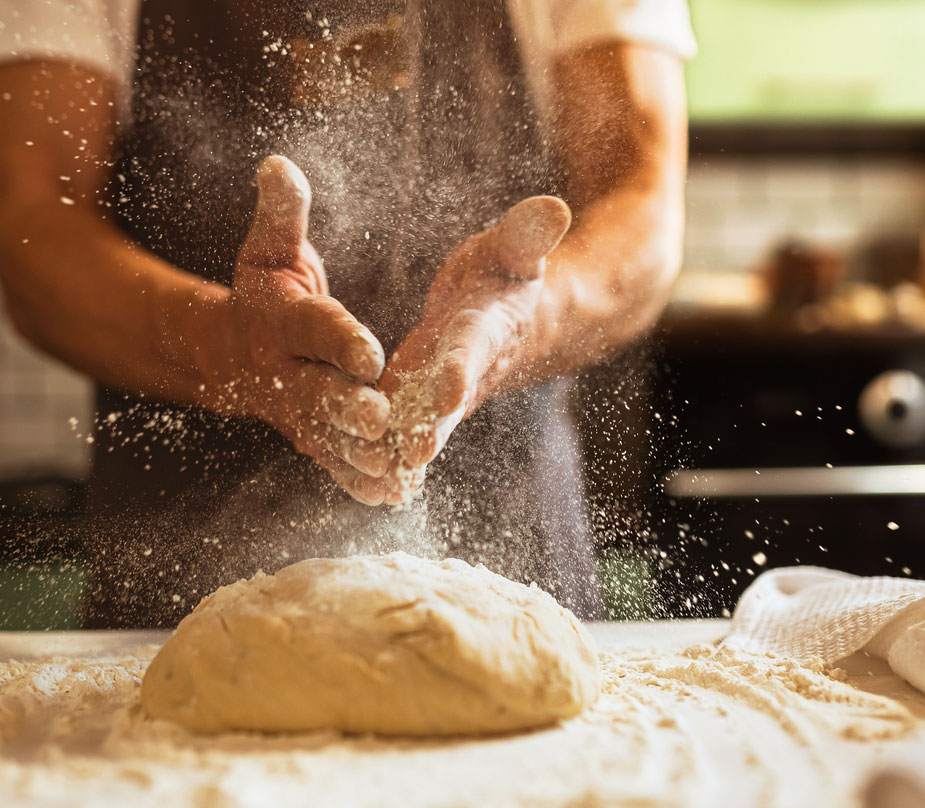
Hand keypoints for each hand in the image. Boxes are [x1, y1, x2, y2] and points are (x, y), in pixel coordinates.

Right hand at [203, 156, 393, 503]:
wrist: (230, 352)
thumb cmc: (264, 290)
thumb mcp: (270, 248)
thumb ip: (282, 213)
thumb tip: (277, 163)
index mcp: (283, 321)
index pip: (314, 328)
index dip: (340, 339)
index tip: (370, 351)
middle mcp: (286, 371)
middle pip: (318, 391)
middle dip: (348, 407)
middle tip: (382, 419)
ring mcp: (295, 411)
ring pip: (327, 436)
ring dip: (358, 454)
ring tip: (394, 467)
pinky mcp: (308, 437)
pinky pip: (331, 461)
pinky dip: (356, 479)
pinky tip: (389, 495)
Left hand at [375, 195, 571, 503]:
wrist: (513, 317)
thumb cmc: (507, 273)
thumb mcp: (514, 249)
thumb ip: (527, 234)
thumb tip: (555, 206)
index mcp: (486, 327)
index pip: (473, 348)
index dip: (461, 367)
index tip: (448, 388)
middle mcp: (466, 368)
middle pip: (448, 402)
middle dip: (432, 427)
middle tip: (412, 454)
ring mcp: (443, 391)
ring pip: (424, 425)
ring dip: (404, 452)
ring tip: (381, 480)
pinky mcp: (421, 402)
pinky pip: (406, 431)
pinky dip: (391, 456)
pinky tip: (368, 483)